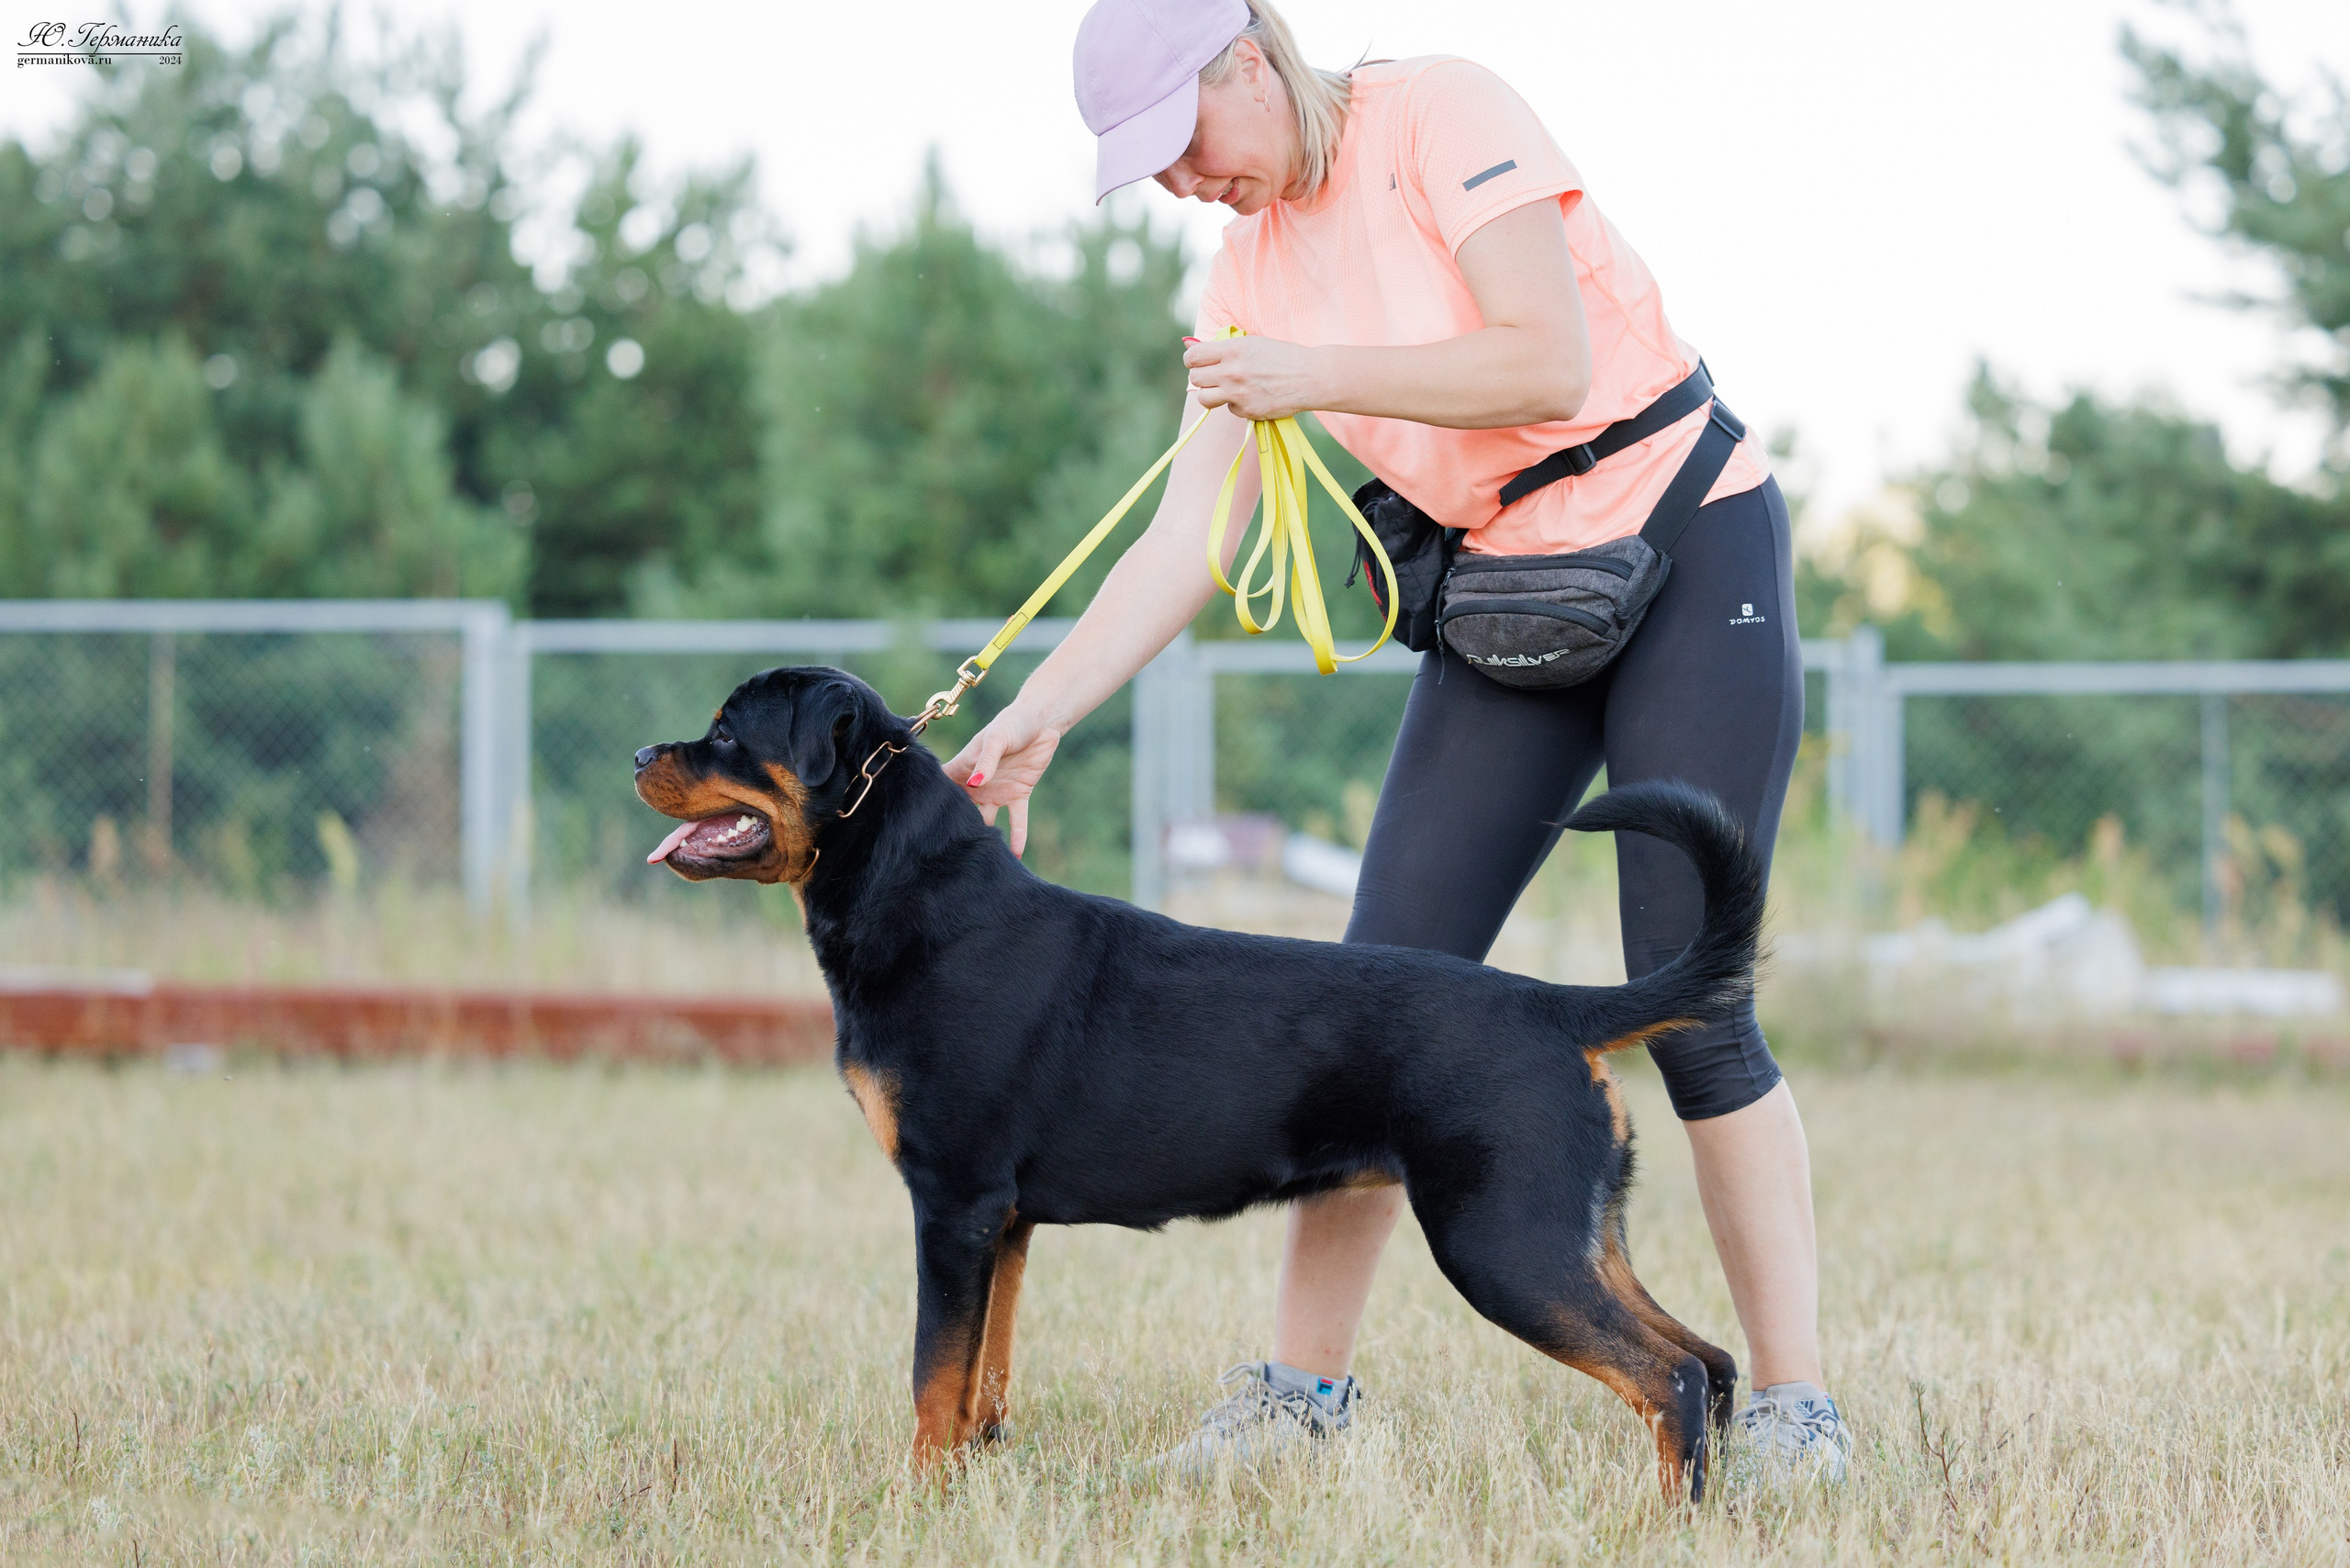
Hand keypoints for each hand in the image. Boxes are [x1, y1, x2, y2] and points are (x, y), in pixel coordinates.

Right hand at [941, 701, 1064, 856]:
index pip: (941, 786)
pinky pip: (1016, 820)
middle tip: (944, 853)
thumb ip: (986, 762)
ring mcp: (996, 791)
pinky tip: (1015, 856)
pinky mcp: (1019, 794)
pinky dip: (1017, 836)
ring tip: (975, 860)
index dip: (929, 802)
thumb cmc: (1012, 723)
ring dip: (983, 837)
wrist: (1043, 722)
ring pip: (986, 821)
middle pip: (959, 810)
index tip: (916, 823)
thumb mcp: (996, 739)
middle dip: (952, 829)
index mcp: (964, 767)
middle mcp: (976, 784)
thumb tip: (974, 784)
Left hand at [1182, 335, 1323, 422]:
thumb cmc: (1282, 357)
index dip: (1192, 360)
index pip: (1193, 357)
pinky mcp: (1247, 411)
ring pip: (1204, 399)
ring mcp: (1238, 394)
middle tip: (1214, 376)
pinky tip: (1251, 396)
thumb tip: (1190, 345)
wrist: (1310, 377)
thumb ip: (1222, 347)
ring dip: (1211, 394)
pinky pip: (1229, 409)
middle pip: (1195, 378)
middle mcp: (1231, 372)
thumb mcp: (1252, 343)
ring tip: (1225, 389)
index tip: (1198, 362)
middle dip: (1201, 377)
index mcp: (1232, 350)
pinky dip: (1236, 404)